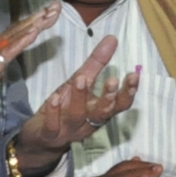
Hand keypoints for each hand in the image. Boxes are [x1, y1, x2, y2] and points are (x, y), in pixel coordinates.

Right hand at [0, 0, 59, 136]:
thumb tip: (3, 65)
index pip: (13, 36)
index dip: (32, 23)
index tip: (50, 13)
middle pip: (16, 31)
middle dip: (38, 17)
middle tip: (57, 5)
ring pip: (13, 37)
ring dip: (33, 24)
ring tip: (50, 12)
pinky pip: (7, 54)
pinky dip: (22, 42)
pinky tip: (34, 33)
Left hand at [19, 36, 141, 174]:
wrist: (42, 138)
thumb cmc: (66, 108)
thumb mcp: (81, 82)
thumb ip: (97, 63)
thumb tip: (113, 38)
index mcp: (99, 110)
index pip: (119, 104)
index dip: (128, 92)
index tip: (134, 75)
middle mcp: (88, 122)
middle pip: (103, 113)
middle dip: (109, 98)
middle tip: (113, 81)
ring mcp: (69, 129)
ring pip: (78, 117)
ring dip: (80, 98)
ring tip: (81, 79)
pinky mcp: (50, 134)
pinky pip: (53, 126)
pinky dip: (54, 112)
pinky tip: (55, 97)